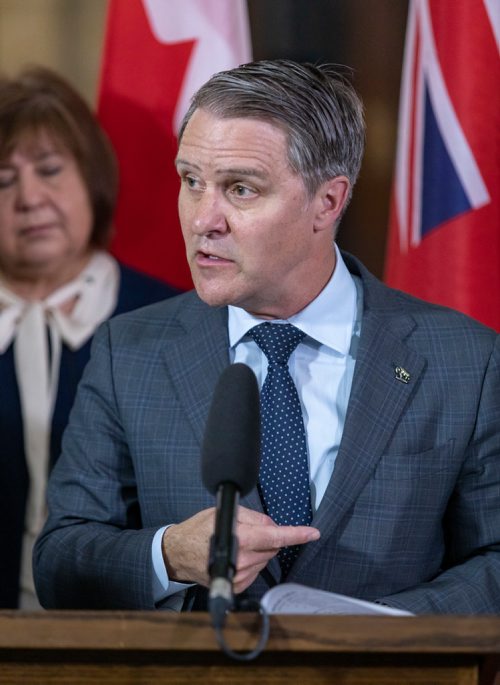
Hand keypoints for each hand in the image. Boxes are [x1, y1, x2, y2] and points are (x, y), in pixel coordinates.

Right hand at [162, 505, 319, 592]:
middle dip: (266, 538)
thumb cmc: (199, 530)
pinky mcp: (238, 585)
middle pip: (272, 547)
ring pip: (266, 559)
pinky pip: (257, 570)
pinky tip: (236, 557)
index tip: (313, 533)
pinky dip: (251, 562)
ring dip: (258, 551)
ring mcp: (241, 575)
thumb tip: (272, 525)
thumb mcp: (226, 512)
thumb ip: (253, 517)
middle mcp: (243, 560)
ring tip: (237, 545)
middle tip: (246, 532)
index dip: (297, 535)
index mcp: (242, 538)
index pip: (276, 537)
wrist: (179, 553)